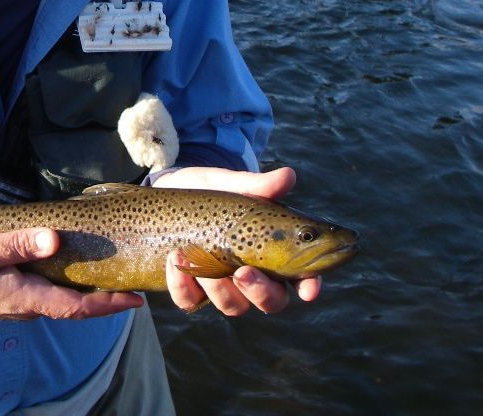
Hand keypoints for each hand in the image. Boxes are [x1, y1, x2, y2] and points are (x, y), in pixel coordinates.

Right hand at [0, 227, 143, 321]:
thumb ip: (18, 244)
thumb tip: (55, 239)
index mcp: (24, 297)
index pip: (76, 307)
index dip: (108, 304)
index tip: (136, 300)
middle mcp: (26, 305)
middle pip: (74, 304)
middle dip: (105, 297)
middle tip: (132, 280)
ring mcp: (16, 302)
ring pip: (60, 298)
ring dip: (86, 289)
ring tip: (110, 270)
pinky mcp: (8, 294)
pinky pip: (45, 292)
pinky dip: (65, 282)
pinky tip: (70, 264)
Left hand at [153, 166, 321, 314]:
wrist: (172, 187)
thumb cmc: (213, 188)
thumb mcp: (232, 184)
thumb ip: (258, 186)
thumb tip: (289, 176)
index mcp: (274, 251)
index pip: (302, 276)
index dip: (309, 285)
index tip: (307, 289)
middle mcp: (253, 274)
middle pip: (271, 302)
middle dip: (260, 292)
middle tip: (244, 272)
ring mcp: (222, 285)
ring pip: (233, 305)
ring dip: (218, 288)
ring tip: (197, 254)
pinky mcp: (190, 288)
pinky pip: (190, 300)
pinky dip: (183, 285)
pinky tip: (176, 260)